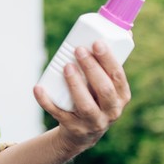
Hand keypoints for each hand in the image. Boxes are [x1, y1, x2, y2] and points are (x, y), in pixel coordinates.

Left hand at [34, 40, 130, 156]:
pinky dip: (46, 101)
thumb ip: (111, 63)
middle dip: (91, 69)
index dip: (108, 60)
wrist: (82, 132)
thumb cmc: (95, 98)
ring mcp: (92, 122)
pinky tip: (38, 88)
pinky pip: (58, 114)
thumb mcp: (108, 85)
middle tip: (78, 50)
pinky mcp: (73, 128)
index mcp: (122, 97)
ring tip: (66, 66)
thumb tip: (125, 31)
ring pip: (85, 105)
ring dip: (75, 84)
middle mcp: (111, 112)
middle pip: (104, 90)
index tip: (96, 43)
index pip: (118, 76)